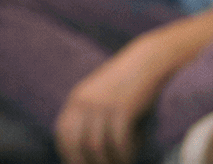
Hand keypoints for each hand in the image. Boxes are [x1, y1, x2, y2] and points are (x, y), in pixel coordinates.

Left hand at [54, 3, 212, 163]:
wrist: (149, 59)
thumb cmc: (128, 83)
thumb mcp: (101, 95)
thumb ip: (91, 116)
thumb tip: (89, 147)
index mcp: (77, 98)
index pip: (63, 133)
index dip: (70, 154)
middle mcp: (85, 101)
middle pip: (79, 145)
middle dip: (91, 162)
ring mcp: (103, 104)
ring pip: (98, 147)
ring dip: (111, 161)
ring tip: (124, 162)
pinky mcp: (123, 108)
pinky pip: (119, 142)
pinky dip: (125, 154)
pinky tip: (133, 155)